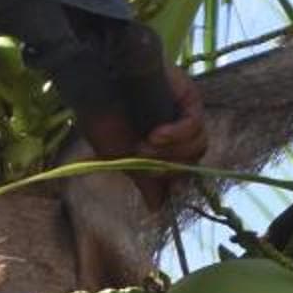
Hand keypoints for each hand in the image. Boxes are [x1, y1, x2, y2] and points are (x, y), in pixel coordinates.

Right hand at [79, 66, 205, 209]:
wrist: (95, 83)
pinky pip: (195, 125)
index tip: (159, 186)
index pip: (182, 175)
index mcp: (160, 150)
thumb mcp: (121, 157)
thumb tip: (157, 209)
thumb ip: (144, 179)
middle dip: (167, 166)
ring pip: (197, 147)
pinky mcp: (189, 97)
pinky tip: (156, 133)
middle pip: (191, 163)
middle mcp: (176, 133)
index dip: (174, 183)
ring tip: (144, 143)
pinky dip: (177, 135)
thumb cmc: (101, 118)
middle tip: (141, 156)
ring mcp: (183, 114)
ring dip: (170, 152)